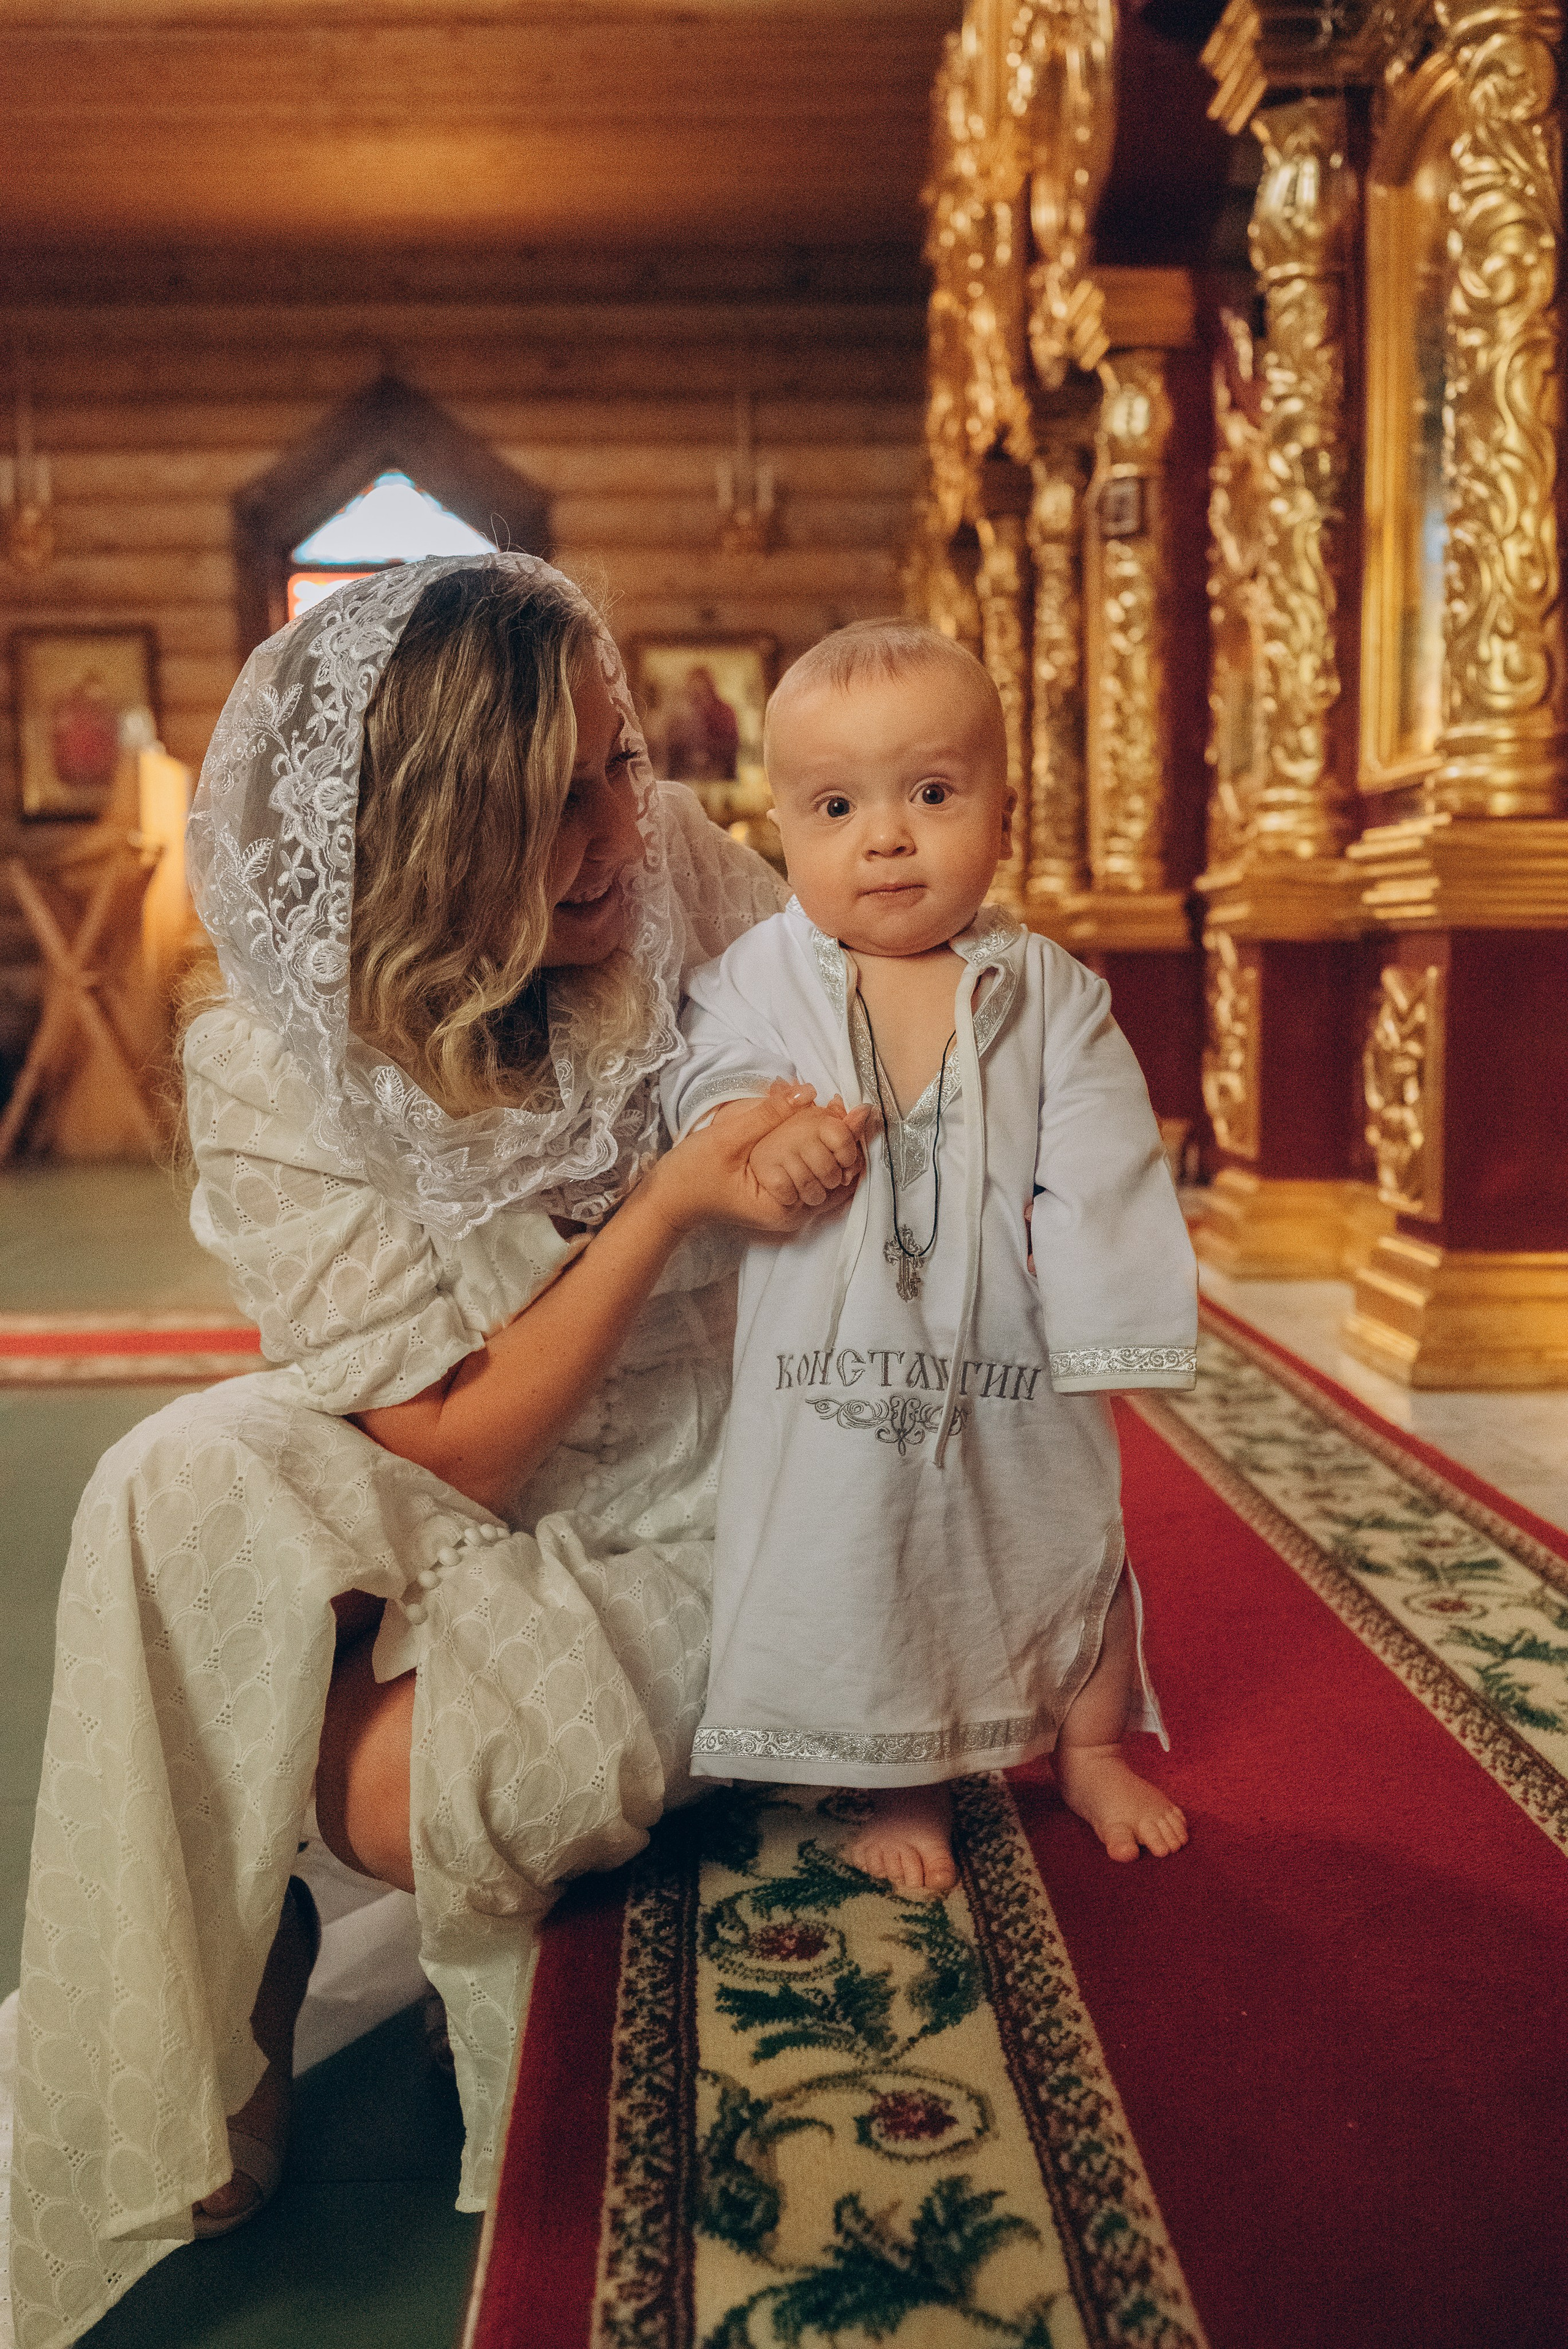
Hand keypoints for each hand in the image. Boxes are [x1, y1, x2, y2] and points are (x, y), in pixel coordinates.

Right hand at [643, 1083, 854, 1240]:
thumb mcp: (727, 1139)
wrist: (667, 1200)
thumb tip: (807, 1090)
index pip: (834, 1176)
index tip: (858, 1112)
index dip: (847, 1142)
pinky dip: (820, 1158)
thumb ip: (768, 1115)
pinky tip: (822, 1136)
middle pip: (837, 1180)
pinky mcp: (779, 1201)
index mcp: (783, 1207)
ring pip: (827, 1181)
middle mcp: (791, 1216)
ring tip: (845, 1119)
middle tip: (855, 1112)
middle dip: (847, 1146)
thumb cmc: (691, 1173)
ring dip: (837, 1152)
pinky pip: (812, 1180)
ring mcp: (786, 1210)